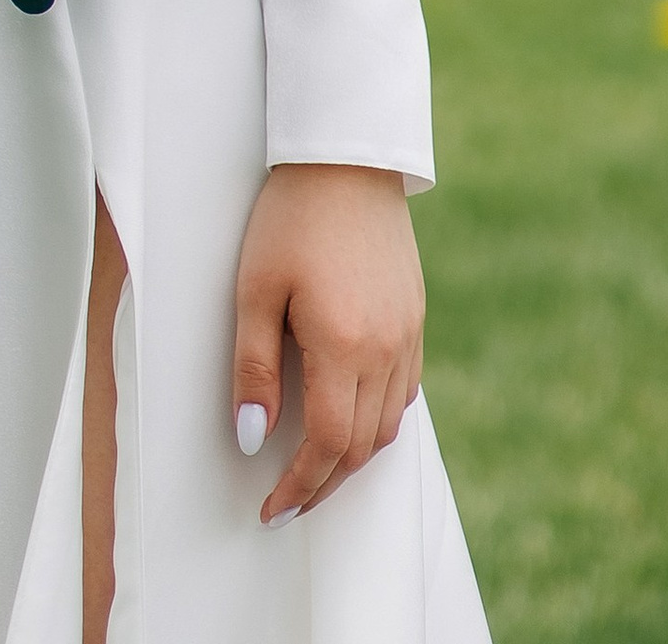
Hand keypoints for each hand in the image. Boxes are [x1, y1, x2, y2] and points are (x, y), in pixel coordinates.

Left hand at [232, 162, 424, 522]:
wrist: (346, 156)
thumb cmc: (290, 217)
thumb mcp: (255, 290)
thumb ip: (252, 369)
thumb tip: (252, 440)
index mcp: (343, 345)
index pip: (325, 445)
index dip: (298, 487)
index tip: (271, 511)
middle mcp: (385, 348)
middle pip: (360, 446)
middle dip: (323, 484)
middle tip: (288, 504)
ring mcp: (407, 333)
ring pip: (387, 425)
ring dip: (352, 457)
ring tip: (314, 470)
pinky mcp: (415, 315)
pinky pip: (403, 391)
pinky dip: (376, 420)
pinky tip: (349, 417)